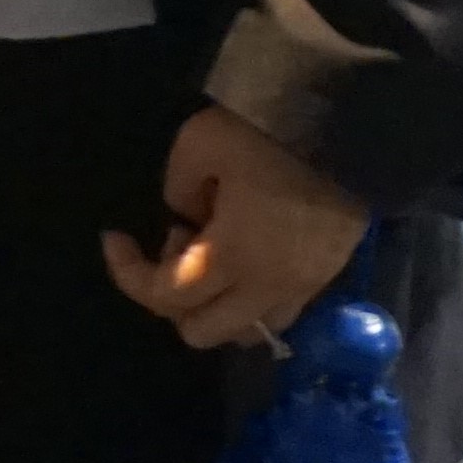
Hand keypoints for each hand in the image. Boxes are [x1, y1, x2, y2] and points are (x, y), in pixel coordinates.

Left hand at [103, 106, 370, 351]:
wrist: (348, 131)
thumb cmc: (265, 137)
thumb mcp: (197, 148)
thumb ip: (178, 192)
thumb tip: (185, 218)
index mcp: (233, 258)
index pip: (167, 296)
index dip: (128, 272)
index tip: (114, 237)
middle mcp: (268, 287)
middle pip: (203, 332)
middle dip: (171, 300)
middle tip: (172, 245)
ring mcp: (303, 288)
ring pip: (246, 331)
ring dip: (215, 306)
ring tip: (211, 251)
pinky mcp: (325, 279)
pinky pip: (278, 313)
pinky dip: (249, 301)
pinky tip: (244, 255)